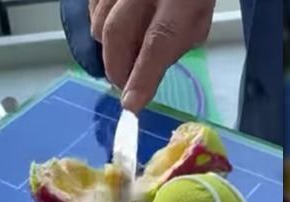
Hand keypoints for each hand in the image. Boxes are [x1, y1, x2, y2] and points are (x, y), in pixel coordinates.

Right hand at [89, 0, 214, 112]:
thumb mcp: (198, 17)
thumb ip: (175, 44)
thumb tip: (146, 74)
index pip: (158, 41)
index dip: (142, 76)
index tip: (131, 104)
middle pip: (116, 32)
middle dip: (118, 68)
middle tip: (127, 84)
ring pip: (99, 23)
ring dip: (110, 49)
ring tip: (128, 50)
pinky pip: (91, 10)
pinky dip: (100, 27)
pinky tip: (119, 27)